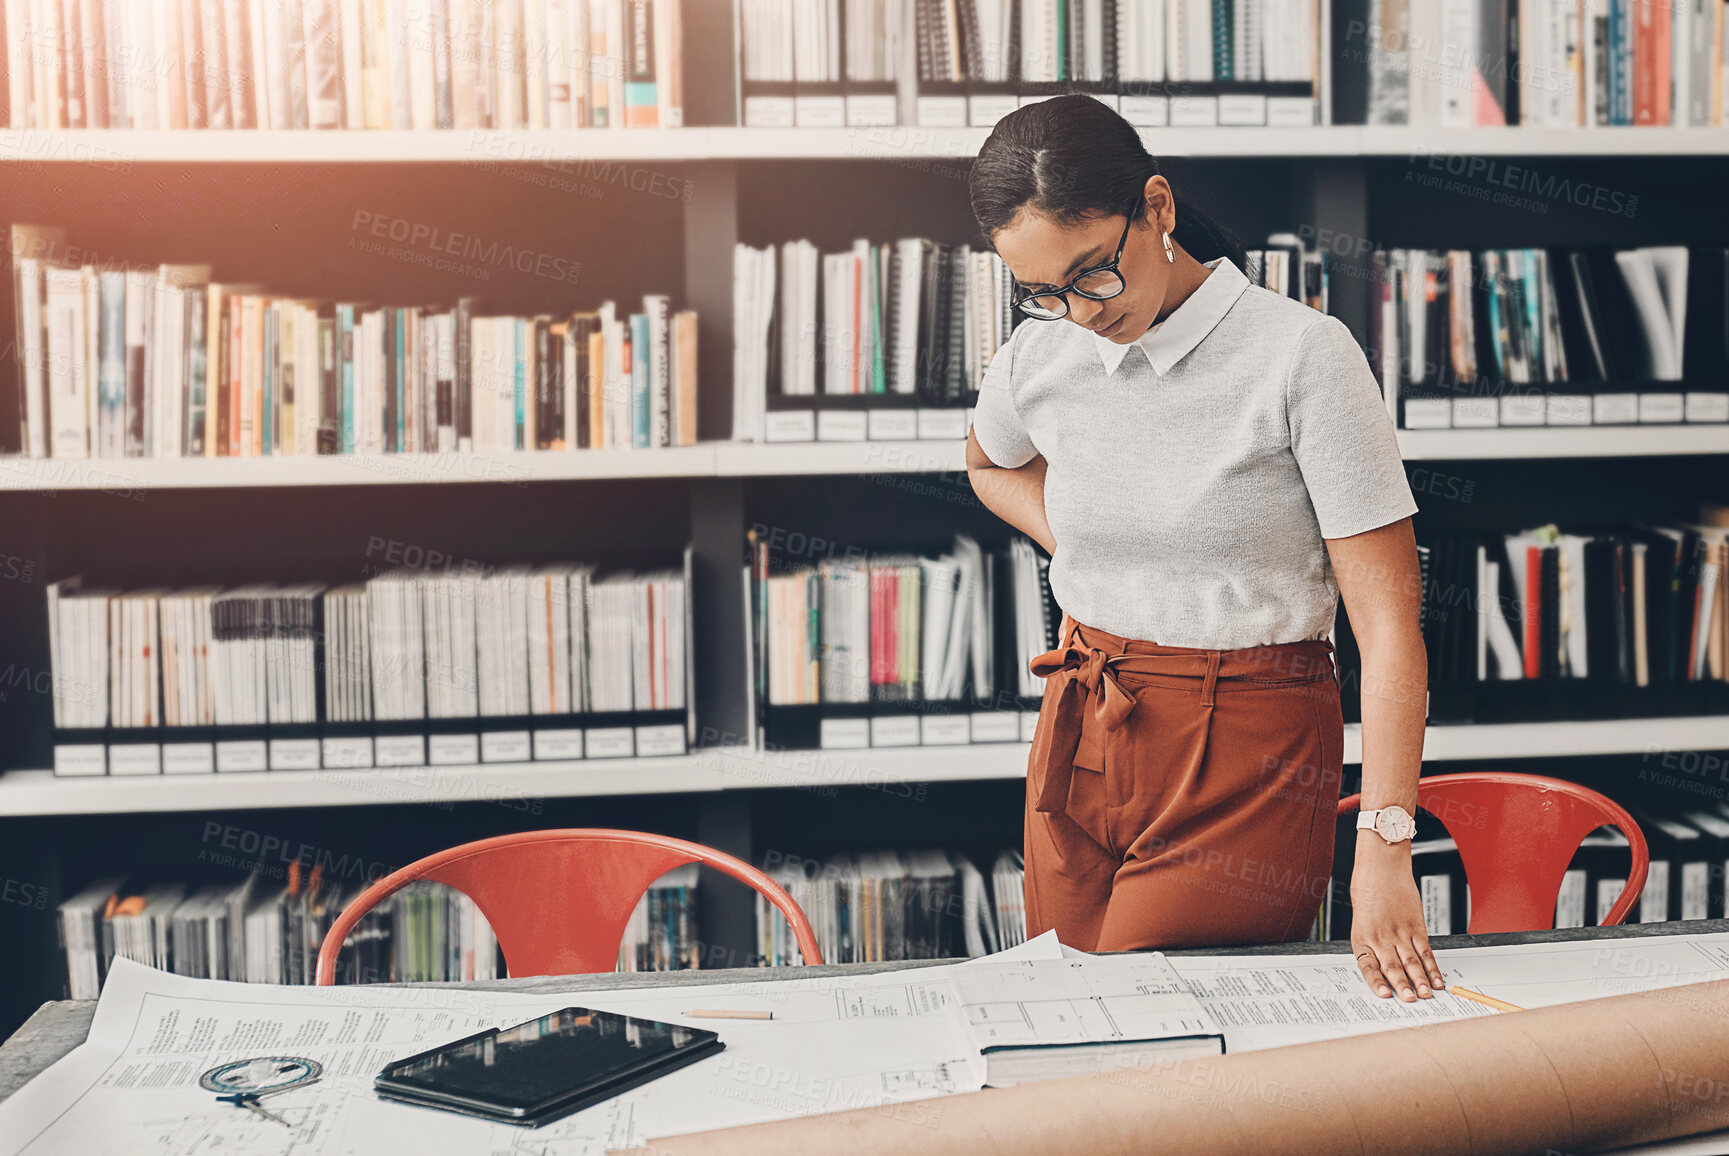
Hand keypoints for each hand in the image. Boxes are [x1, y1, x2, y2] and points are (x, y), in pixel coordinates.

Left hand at [1349, 841, 1445, 1000]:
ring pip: (1411, 961)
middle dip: (1402, 986)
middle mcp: (1380, 936)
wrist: (1381, 865)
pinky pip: (1425, 950)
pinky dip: (1432, 967)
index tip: (1384, 995)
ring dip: (1420, 980)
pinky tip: (1436, 979)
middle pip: (1393, 966)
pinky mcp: (1416, 925)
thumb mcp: (1361, 919)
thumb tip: (1383, 967)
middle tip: (1410, 1000)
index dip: (1376, 982)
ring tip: (1425, 995)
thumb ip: (1372, 943)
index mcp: (1362, 937)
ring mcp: (1399, 931)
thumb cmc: (1368, 889)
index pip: (1368, 966)